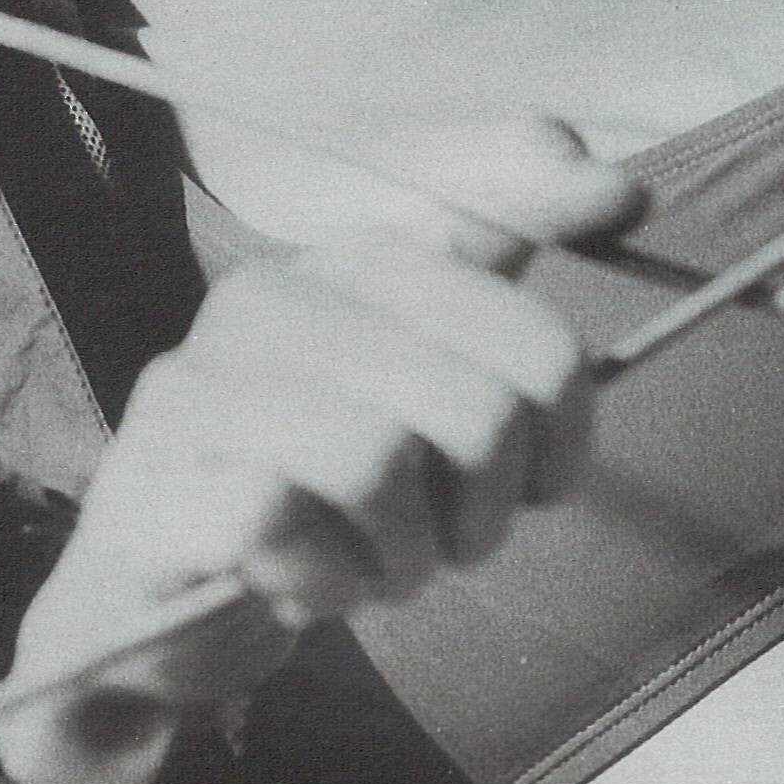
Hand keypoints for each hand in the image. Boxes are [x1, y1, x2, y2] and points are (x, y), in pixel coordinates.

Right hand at [0, 117, 647, 783]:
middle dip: (488, 510)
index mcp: (354, 264)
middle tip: (448, 544)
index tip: (545, 481)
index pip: (531, 325)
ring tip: (374, 567)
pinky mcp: (158, 485)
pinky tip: (297, 589)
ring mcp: (201, 388)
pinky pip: (288, 529)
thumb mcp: (432, 372)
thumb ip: (515, 272)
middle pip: (481, 408)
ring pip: (382, 465)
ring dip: (406, 557)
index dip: (563, 423)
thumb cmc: (324, 487)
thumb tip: (624, 182)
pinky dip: (324, 585)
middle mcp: (269, 301)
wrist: (163, 600)